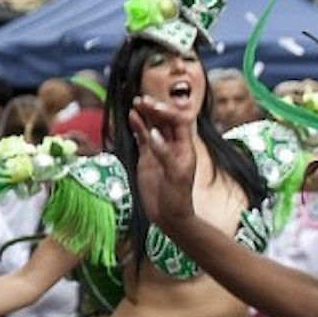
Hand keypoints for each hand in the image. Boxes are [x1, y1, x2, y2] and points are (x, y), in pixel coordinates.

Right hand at [128, 96, 196, 229]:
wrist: (169, 216)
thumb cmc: (178, 197)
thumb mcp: (174, 175)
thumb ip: (164, 154)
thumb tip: (153, 134)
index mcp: (185, 148)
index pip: (179, 122)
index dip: (168, 112)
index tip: (154, 108)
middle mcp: (173, 146)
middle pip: (165, 121)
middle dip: (155, 109)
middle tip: (142, 100)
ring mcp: (159, 150)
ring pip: (153, 127)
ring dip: (145, 115)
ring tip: (135, 103)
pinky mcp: (147, 157)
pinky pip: (142, 138)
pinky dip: (137, 127)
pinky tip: (132, 117)